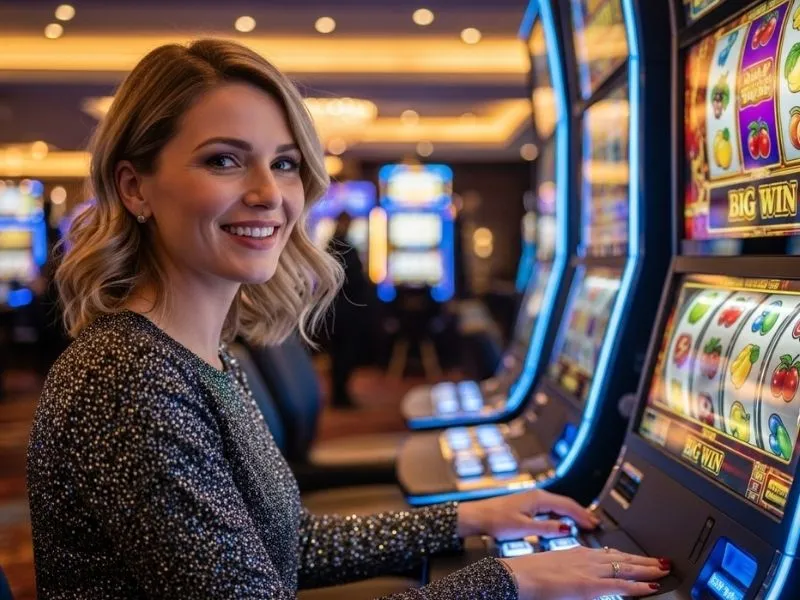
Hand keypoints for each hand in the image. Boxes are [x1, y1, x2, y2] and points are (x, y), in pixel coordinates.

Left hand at [457, 489, 598, 539]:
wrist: (478, 516)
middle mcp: (537, 495)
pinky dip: (561, 513)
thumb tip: (566, 528)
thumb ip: (546, 528)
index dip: (582, 515)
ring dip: (571, 513)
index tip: (594, 524)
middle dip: (581, 513)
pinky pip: (550, 506)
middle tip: (594, 523)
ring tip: (584, 522)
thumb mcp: (523, 528)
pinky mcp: (527, 503)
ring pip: (558, 504)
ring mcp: (532, 498)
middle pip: (565, 503)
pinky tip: (563, 520)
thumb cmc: (496, 520)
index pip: (567, 506)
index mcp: (538, 499)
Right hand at [500, 546, 668, 599]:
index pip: (610, 553)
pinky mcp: (590, 586)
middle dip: (645, 560)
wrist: (517, 576)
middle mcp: (587, 557)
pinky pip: (621, 585)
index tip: (640, 557)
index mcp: (577, 552)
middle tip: (662, 560)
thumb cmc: (529, 574)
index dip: (628, 556)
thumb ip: (571, 571)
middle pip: (623, 557)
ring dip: (648, 569)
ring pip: (627, 567)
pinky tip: (652, 587)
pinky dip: (639, 586)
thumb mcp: (555, 568)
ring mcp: (590, 570)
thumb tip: (576, 577)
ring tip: (664, 569)